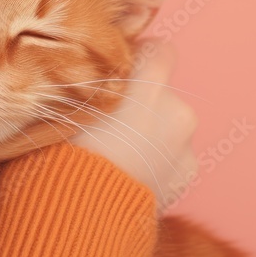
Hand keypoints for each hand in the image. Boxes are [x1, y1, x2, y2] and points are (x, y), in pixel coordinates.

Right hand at [69, 40, 197, 211]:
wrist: (85, 207)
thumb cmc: (67, 151)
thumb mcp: (69, 106)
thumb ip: (90, 84)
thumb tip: (87, 72)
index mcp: (147, 84)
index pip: (162, 49)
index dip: (143, 57)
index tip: (126, 70)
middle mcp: (175, 108)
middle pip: (163, 92)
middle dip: (143, 103)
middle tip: (111, 124)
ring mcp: (185, 142)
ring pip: (169, 126)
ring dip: (151, 133)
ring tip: (118, 155)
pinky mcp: (188, 172)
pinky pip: (174, 157)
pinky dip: (158, 161)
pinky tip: (130, 173)